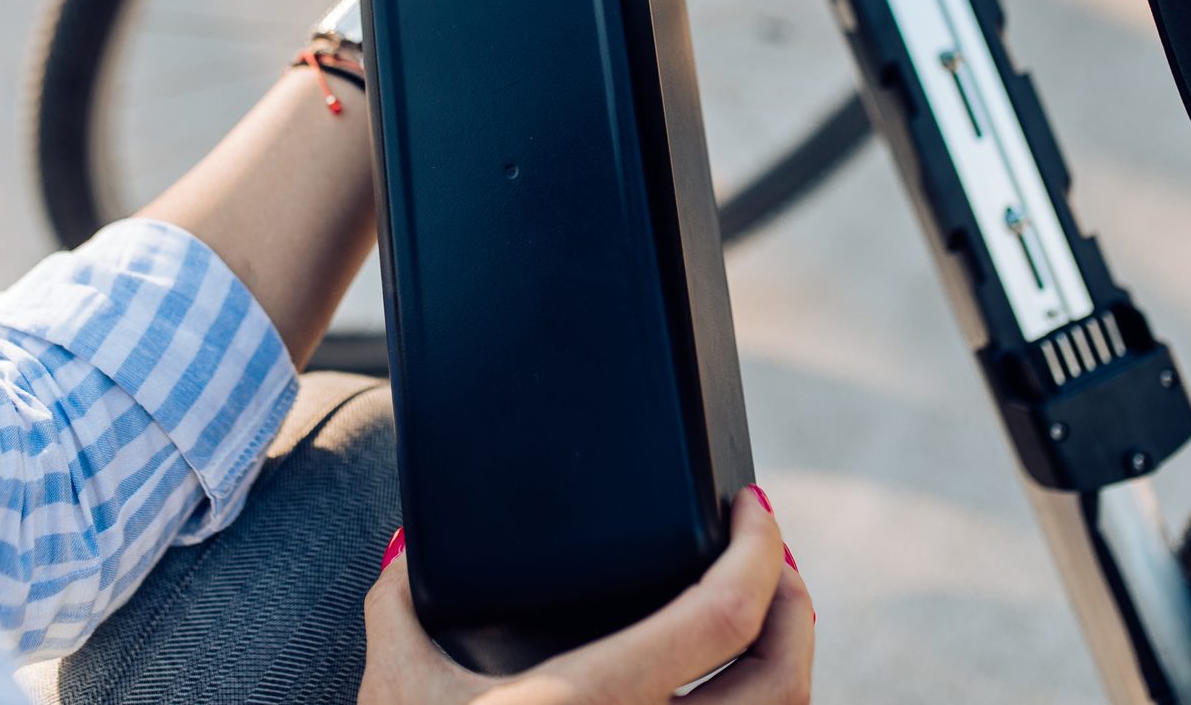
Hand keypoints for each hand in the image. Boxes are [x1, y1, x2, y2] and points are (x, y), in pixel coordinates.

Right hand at [361, 486, 813, 704]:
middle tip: (773, 554)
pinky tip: (728, 684)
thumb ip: (401, 604)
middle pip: (783, 681)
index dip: (757, 551)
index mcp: (594, 702)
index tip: (750, 505)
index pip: (721, 620)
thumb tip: (406, 549)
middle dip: (796, 604)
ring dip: (784, 662)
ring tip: (762, 614)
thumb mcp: (394, 688)